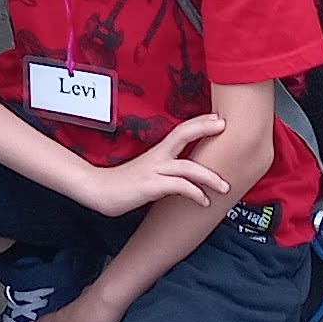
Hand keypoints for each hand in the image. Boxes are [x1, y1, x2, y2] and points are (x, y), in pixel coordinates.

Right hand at [68, 111, 226, 219]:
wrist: (98, 190)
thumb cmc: (123, 184)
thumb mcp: (148, 173)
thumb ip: (165, 172)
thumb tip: (185, 178)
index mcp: (157, 153)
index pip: (180, 131)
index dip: (199, 123)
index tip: (218, 119)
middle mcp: (156, 158)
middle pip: (182, 135)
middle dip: (204, 129)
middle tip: (225, 127)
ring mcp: (153, 171)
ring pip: (187, 167)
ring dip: (209, 177)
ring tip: (225, 187)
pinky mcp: (150, 186)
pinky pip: (178, 187)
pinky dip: (195, 193)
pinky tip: (204, 202)